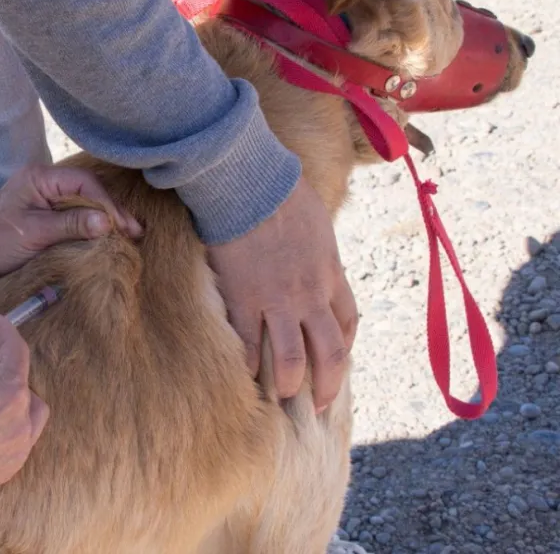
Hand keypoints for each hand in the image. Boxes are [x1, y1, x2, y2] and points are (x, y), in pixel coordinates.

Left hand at [0, 164, 142, 284]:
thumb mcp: (33, 235)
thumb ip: (70, 226)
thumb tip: (105, 223)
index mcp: (39, 177)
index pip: (84, 184)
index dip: (107, 205)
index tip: (124, 228)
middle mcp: (42, 181)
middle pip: (88, 190)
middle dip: (111, 211)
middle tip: (135, 233)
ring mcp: (42, 196)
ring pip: (83, 202)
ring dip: (104, 219)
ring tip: (127, 236)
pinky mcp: (42, 213)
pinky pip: (73, 214)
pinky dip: (90, 225)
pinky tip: (105, 237)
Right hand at [0, 314, 48, 507]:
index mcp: (9, 394)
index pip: (16, 352)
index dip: (4, 332)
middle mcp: (22, 422)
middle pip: (24, 383)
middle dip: (5, 367)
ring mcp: (18, 449)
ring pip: (31, 413)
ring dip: (14, 397)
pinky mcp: (9, 468)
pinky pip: (22, 439)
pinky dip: (12, 425)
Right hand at [207, 176, 357, 410]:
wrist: (252, 185)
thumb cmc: (282, 192)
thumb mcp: (317, 221)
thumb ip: (316, 243)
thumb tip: (311, 243)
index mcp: (331, 273)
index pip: (347, 321)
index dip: (344, 348)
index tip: (336, 361)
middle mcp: (311, 295)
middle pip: (330, 352)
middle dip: (328, 384)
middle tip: (319, 405)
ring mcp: (278, 301)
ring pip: (292, 359)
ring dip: (289, 385)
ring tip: (281, 400)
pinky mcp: (244, 299)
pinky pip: (249, 345)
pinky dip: (248, 367)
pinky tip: (245, 379)